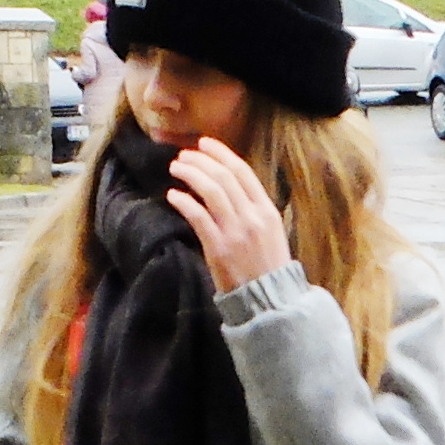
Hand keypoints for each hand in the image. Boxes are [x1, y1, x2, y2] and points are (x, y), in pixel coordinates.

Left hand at [164, 135, 291, 292]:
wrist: (270, 301)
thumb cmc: (268, 268)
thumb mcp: (271, 233)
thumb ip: (253, 210)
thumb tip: (230, 189)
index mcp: (267, 211)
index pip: (242, 171)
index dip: (221, 153)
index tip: (204, 144)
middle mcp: (252, 217)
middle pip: (223, 176)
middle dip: (200, 160)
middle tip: (183, 155)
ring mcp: (235, 232)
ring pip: (210, 190)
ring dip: (190, 174)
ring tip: (176, 168)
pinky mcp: (218, 248)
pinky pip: (197, 216)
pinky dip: (183, 201)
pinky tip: (173, 195)